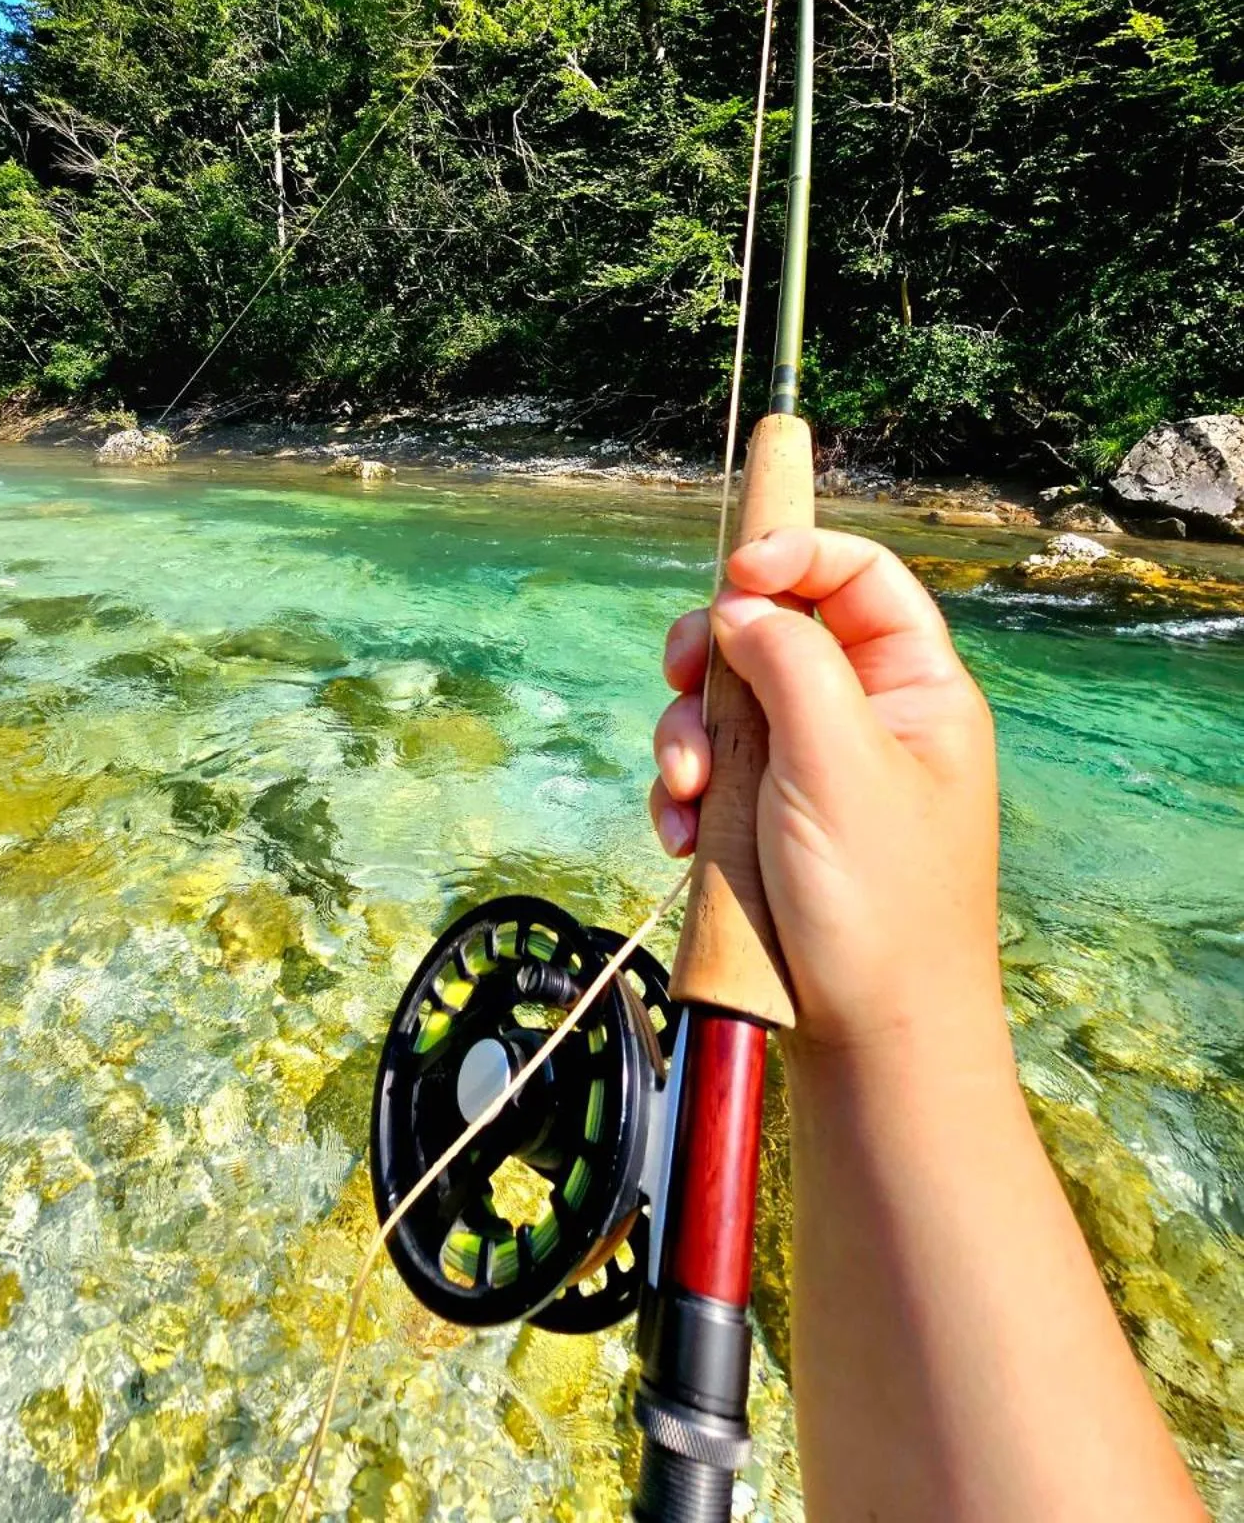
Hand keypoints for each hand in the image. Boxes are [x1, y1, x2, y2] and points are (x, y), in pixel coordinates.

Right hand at [649, 527, 1003, 1058]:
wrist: (872, 1044)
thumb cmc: (881, 903)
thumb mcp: (839, 761)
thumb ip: (791, 661)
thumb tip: (740, 606)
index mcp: (915, 689)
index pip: (861, 576)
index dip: (797, 552)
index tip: (734, 571)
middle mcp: (865, 718)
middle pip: (774, 629)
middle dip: (715, 654)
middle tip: (682, 676)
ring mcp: (811, 772)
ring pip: (727, 704)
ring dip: (689, 738)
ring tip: (689, 795)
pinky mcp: (768, 823)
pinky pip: (709, 774)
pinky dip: (686, 797)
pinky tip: (685, 840)